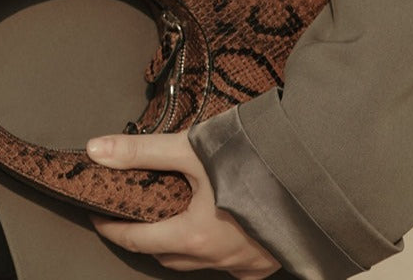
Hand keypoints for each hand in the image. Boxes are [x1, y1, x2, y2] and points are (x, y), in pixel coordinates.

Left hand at [86, 132, 280, 278]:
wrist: (316, 167)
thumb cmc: (251, 157)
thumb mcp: (188, 148)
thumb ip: (139, 150)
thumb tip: (95, 150)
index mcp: (195, 236)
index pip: (137, 240)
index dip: (111, 228)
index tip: (97, 215)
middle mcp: (219, 259)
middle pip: (166, 254)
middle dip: (143, 237)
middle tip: (130, 210)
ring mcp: (247, 264)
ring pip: (196, 261)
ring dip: (176, 242)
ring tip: (166, 212)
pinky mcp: (268, 260)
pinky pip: (228, 262)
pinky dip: (209, 246)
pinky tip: (211, 223)